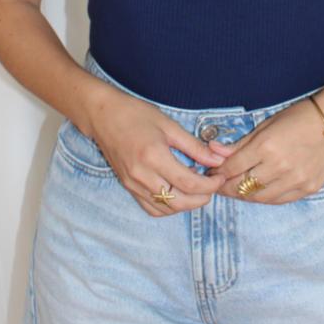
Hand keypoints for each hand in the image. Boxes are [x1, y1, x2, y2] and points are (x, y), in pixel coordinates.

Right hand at [84, 82, 236, 217]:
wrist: (102, 116)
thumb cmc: (135, 114)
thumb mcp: (169, 125)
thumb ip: (194, 146)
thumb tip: (217, 160)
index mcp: (153, 156)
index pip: (188, 183)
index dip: (210, 185)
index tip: (220, 176)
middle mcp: (141, 175)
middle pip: (179, 202)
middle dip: (202, 198)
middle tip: (213, 185)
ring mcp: (132, 184)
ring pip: (166, 209)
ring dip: (186, 204)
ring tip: (197, 188)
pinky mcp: (128, 187)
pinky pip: (151, 208)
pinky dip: (169, 207)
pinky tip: (178, 192)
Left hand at [205, 97, 323, 203]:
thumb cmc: (299, 117)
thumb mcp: (267, 125)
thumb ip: (240, 143)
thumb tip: (214, 151)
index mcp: (266, 146)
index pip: (232, 168)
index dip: (218, 173)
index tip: (211, 173)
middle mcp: (280, 167)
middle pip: (242, 187)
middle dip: (226, 187)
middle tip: (219, 184)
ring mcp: (295, 180)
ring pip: (259, 198)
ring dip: (243, 194)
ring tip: (236, 188)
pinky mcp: (307, 189)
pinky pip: (278, 200)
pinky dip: (264, 197)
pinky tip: (257, 190)